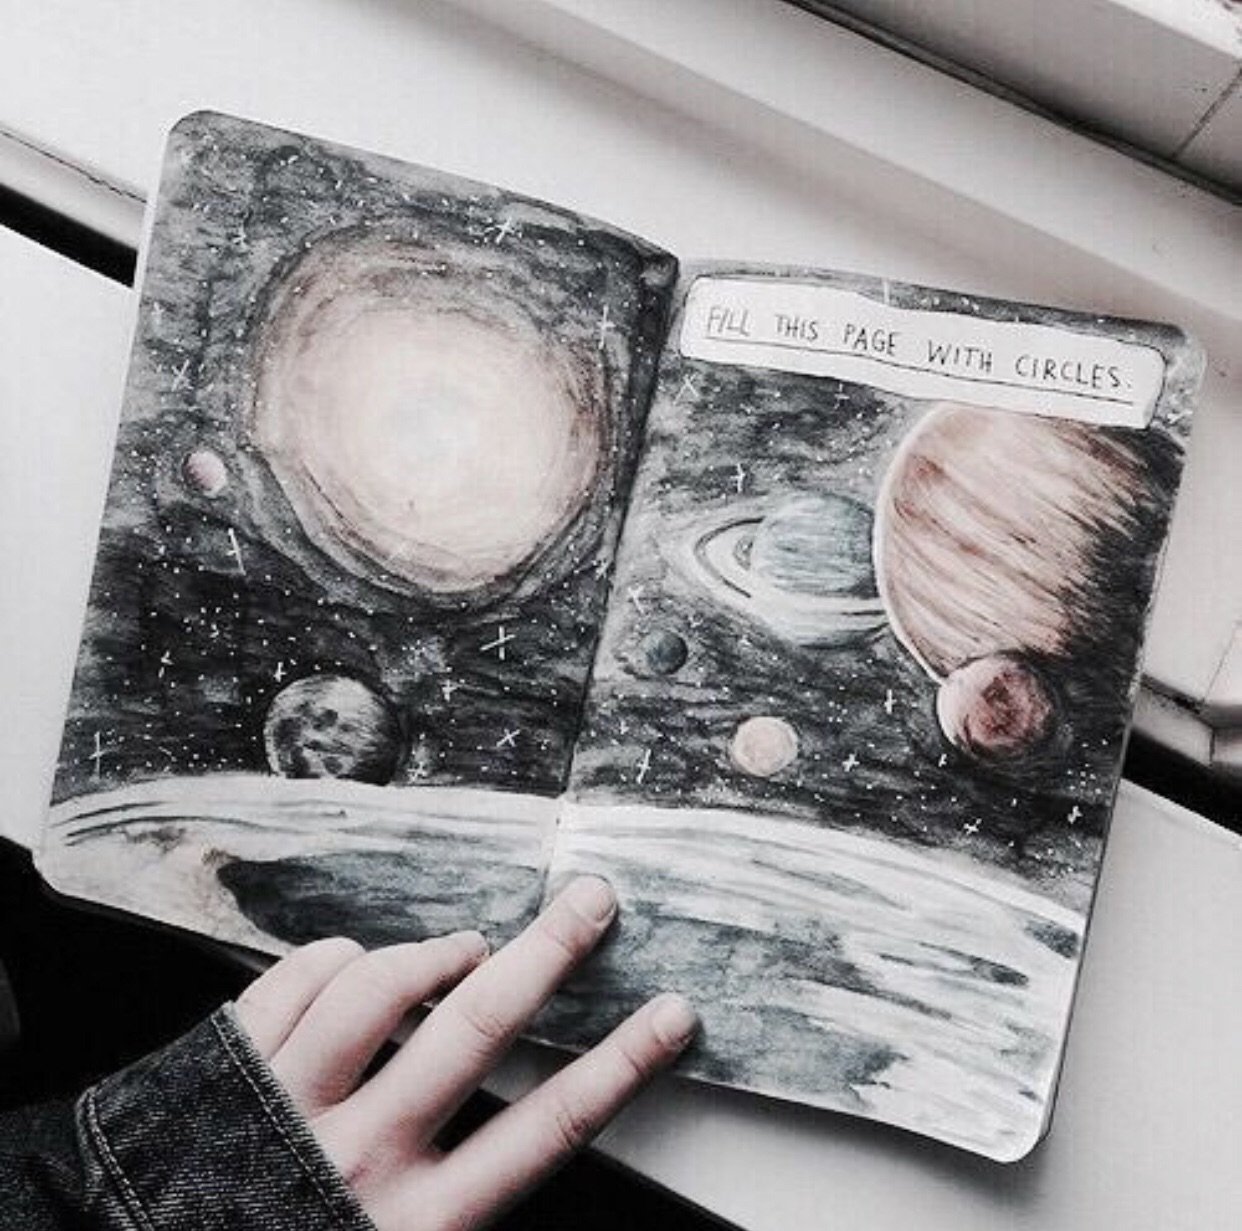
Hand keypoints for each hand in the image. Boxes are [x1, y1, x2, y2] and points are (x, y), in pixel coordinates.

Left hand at [235, 876, 697, 1230]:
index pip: (548, 1129)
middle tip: (588, 901)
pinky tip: (361, 958)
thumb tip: (516, 1128)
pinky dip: (337, 957)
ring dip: (438, 952)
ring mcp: (286, 1107)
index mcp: (417, 1223)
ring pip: (383, 989)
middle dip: (547, 954)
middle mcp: (359, 1156)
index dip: (620, 1065)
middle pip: (479, 1026)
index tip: (670, 1014)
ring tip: (466, 944)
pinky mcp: (223, 1073)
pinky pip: (293, 983)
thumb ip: (451, 1206)